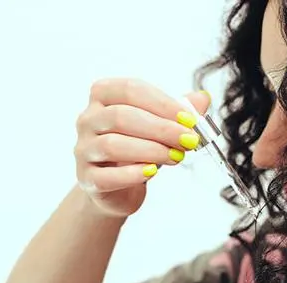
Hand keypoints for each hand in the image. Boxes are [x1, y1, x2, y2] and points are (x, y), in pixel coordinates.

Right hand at [74, 78, 210, 216]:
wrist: (118, 188)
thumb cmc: (138, 149)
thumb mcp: (160, 126)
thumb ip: (179, 111)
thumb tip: (203, 98)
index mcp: (104, 96)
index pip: (131, 90)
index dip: (163, 104)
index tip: (190, 119)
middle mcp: (88, 119)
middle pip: (121, 116)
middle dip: (161, 128)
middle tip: (188, 140)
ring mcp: (83, 149)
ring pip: (112, 145)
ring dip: (151, 150)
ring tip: (176, 157)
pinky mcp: (86, 178)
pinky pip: (107, 176)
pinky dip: (132, 174)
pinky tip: (152, 172)